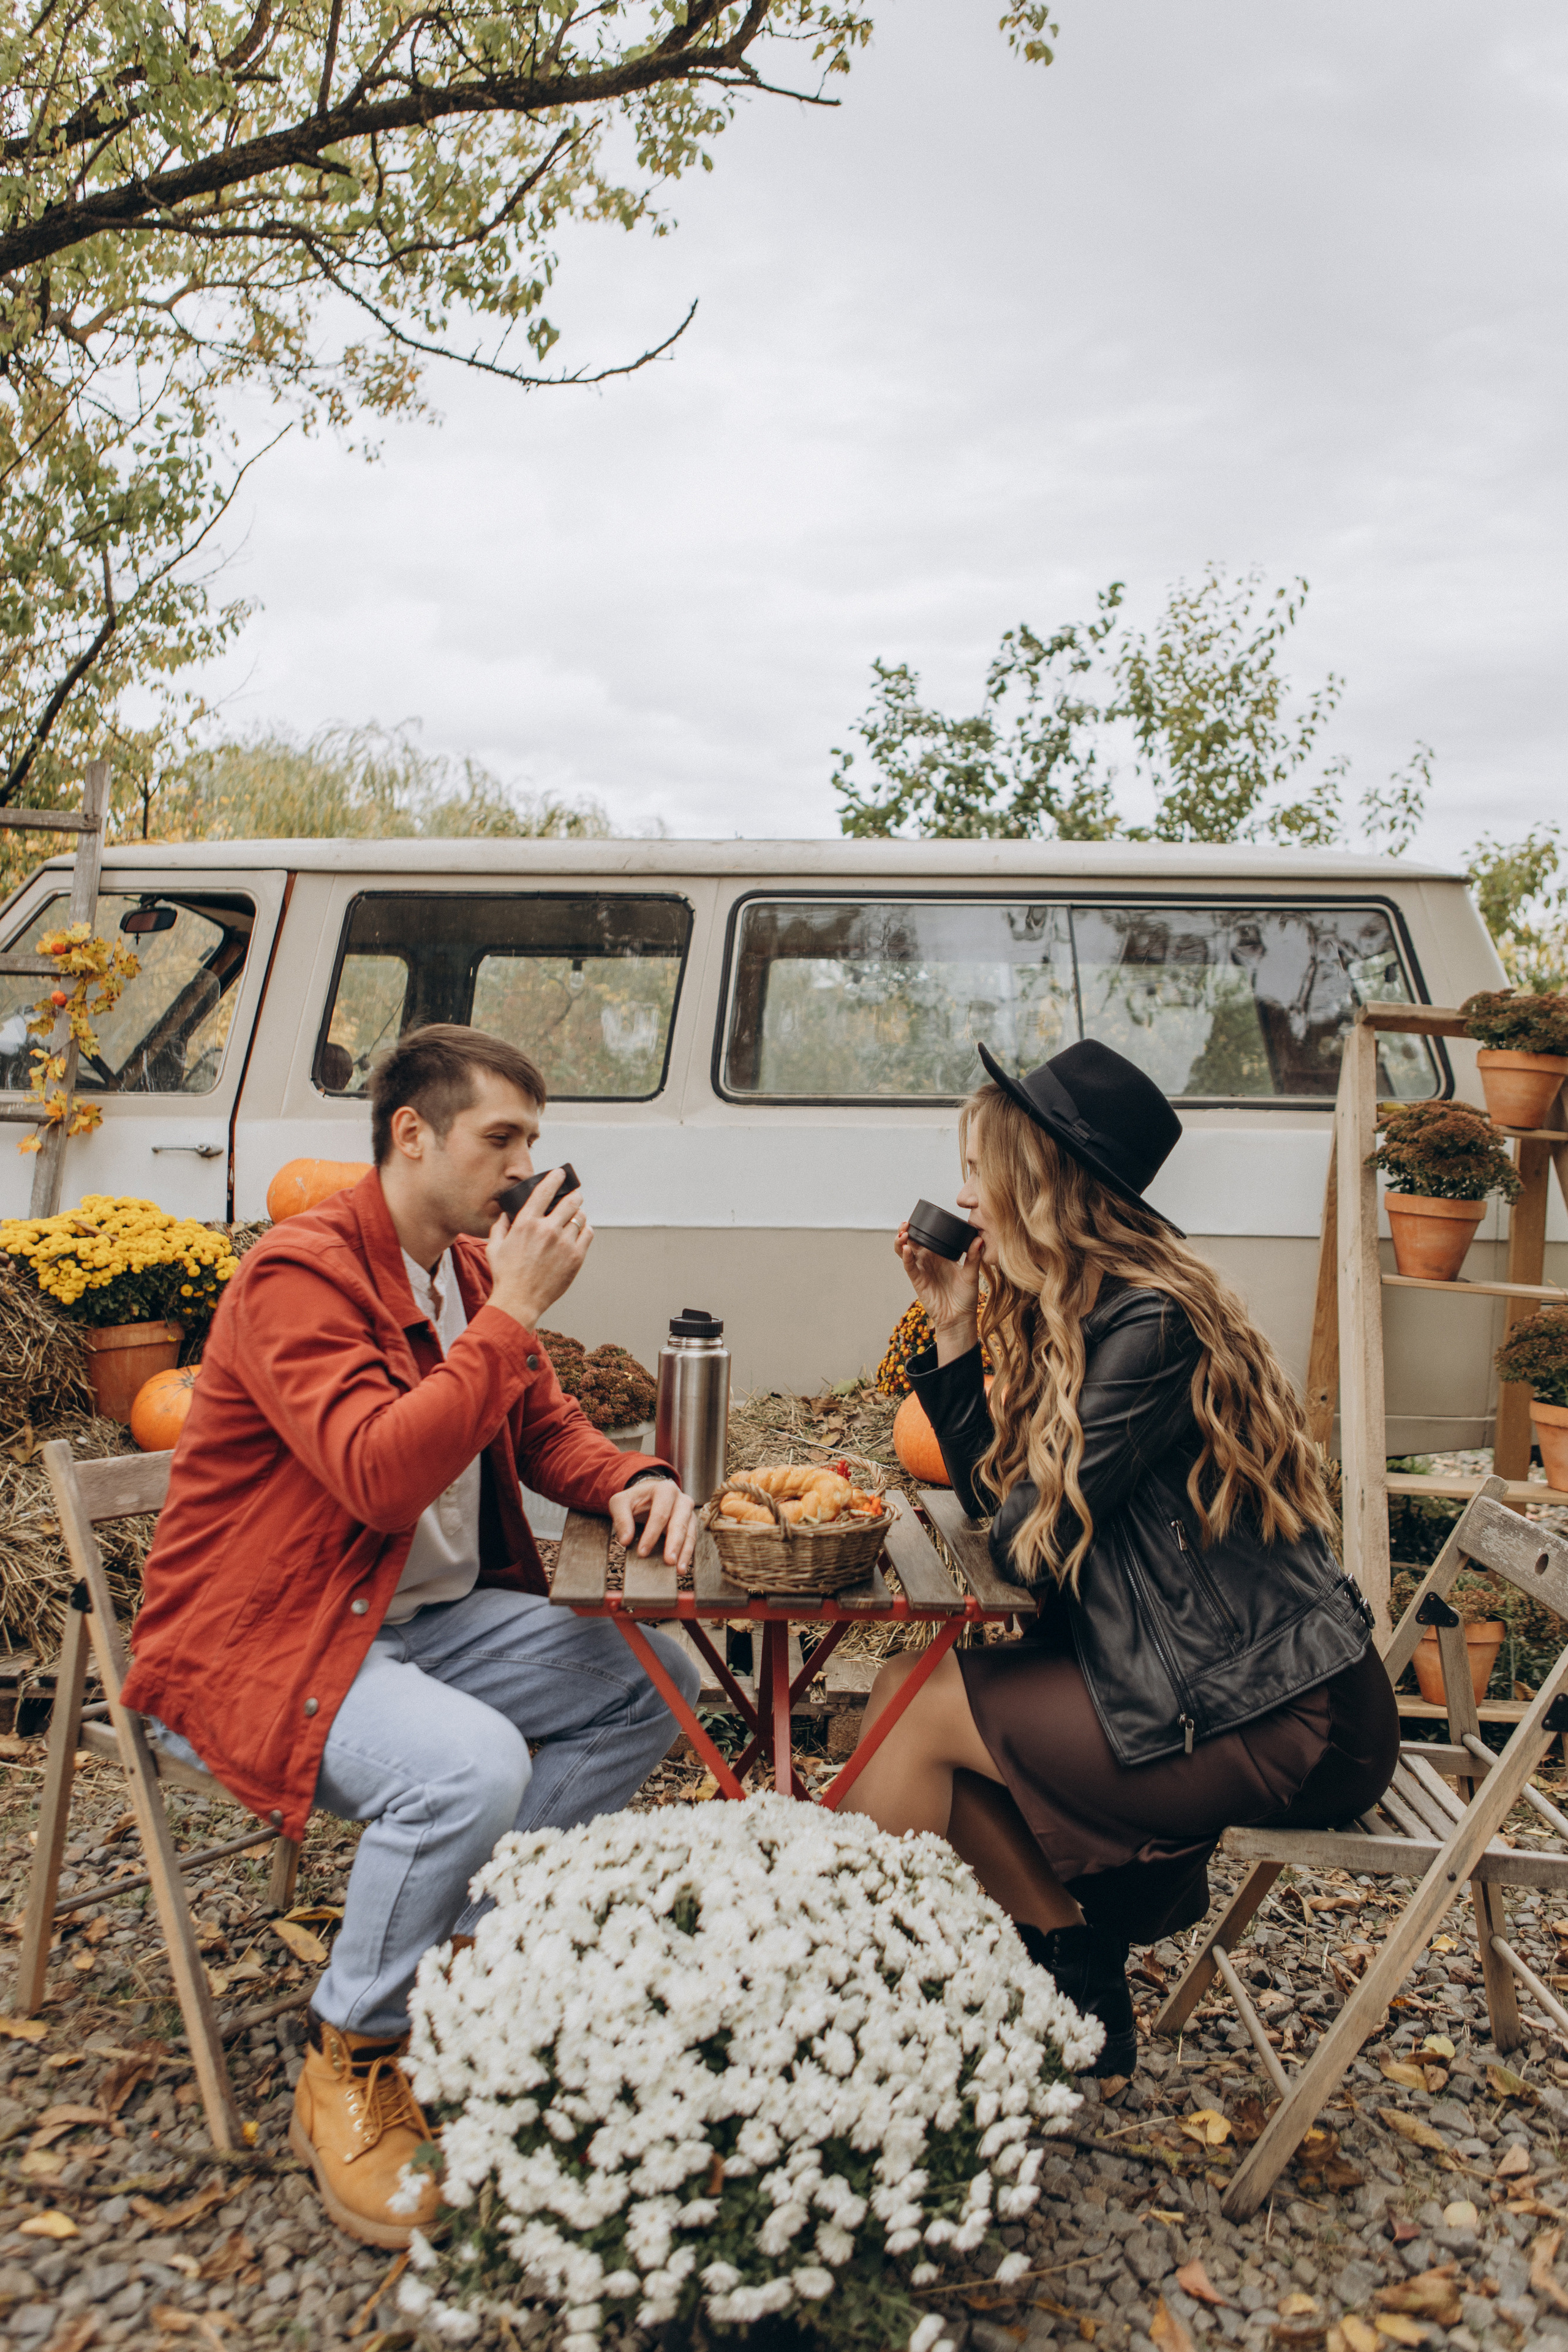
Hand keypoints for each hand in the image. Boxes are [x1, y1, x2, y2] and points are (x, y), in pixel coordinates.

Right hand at [487, 1170, 591, 1329]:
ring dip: (578, 1214)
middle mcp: (547, 1230)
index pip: (544, 1191)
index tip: (560, 1174)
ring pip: (580, 1218)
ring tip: (575, 1217)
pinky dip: (585, 1230)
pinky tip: (579, 1232)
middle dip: (574, 1195)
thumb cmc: (504, 1275)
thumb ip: (500, 1226)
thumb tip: (507, 1213)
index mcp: (526, 1223)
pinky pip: (588, 1234)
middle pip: (570, 1202)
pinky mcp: (575, 1257)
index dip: (555, 1179)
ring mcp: (563, 1243)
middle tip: (574, 1195)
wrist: (518, 1301)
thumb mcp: (494, 1246)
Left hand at [609, 1476, 697, 1570]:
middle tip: (669, 1561)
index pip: (660, 1514)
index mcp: (664, 1490)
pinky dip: (687, 1553)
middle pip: (679, 1523)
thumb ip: (621, 1518)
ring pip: (690, 1533)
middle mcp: (681, 1499)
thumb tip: (625, 1540)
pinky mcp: (691, 1524)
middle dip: (674, 1544)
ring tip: (679, 1569)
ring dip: (685, 1552)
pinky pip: (692, 1539)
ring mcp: (688, 1512)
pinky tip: (682, 1566)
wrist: (648, 1494)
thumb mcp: (621, 1502)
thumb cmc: (635, 1499)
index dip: (652, 1534)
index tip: (642, 1552)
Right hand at [895, 1223, 980, 1363]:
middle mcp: (928, 1260)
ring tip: (903, 1233)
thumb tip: (979, 1239)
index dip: (921, 1226)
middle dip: (907, 1230)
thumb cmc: (966, 1297)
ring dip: (902, 1241)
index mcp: (940, 1255)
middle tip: (907, 1223)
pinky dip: (906, 1257)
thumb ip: (974, 1257)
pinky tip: (907, 1249)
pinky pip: (909, 1266)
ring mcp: (922, 1269)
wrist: (960, 1318)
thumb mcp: (972, 1274)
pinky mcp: (918, 1281)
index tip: (922, 1216)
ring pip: (905, 1252)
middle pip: (912, 1241)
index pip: (927, 1237)